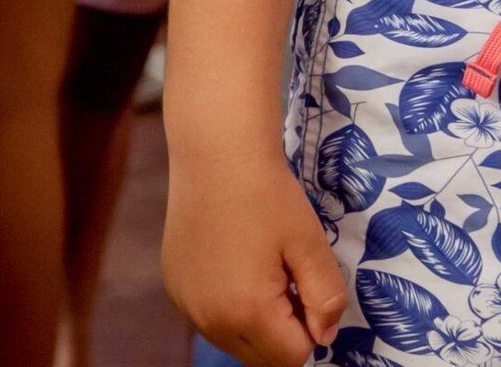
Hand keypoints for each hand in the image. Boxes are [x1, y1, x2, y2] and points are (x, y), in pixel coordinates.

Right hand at [164, 154, 345, 366]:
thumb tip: (324, 337)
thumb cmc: (268, 194)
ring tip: (261, 266)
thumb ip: (325, 297)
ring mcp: (187, 308)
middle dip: (283, 331)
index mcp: (247, 313)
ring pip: (233, 342)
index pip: (291, 358)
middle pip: (260, 358)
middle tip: (288, 276)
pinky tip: (233, 260)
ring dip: (255, 322)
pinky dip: (227, 306)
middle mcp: (210, 322)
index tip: (306, 285)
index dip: (310, 328)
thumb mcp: (309, 242)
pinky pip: (209, 320)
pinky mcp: (174, 291)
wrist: (216, 154)